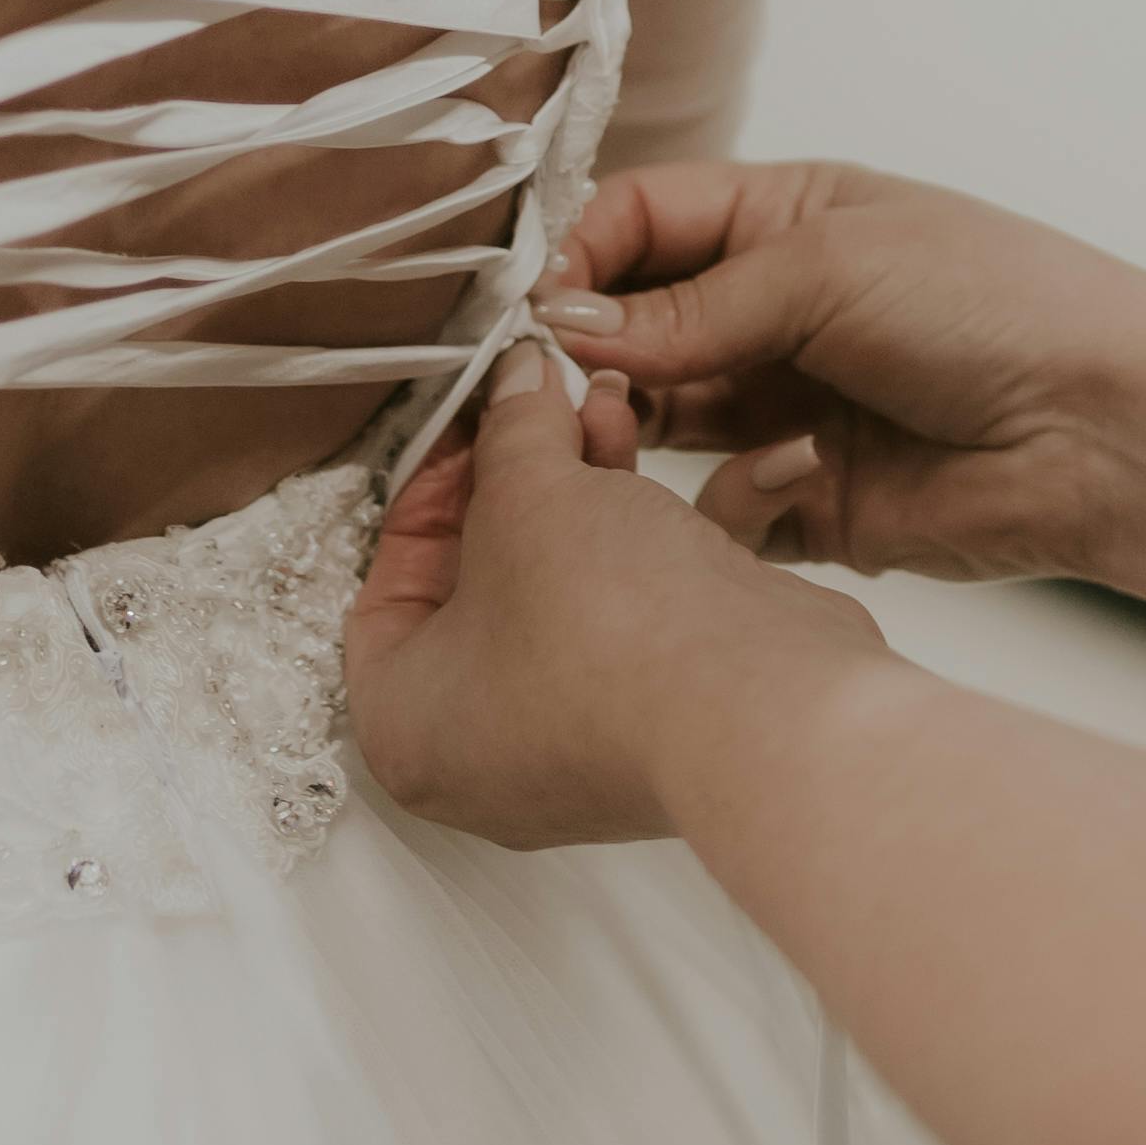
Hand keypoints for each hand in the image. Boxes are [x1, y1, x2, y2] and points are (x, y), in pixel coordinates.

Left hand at [347, 342, 875, 845]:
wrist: (761, 706)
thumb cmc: (608, 629)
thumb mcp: (527, 493)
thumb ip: (511, 429)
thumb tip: (515, 385)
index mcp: (404, 728)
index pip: (384, 590)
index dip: (424, 488)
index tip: (466, 425)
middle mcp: (481, 759)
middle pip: (476, 586)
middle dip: (515, 477)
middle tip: (533, 405)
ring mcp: (575, 751)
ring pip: (556, 595)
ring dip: (578, 493)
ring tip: (601, 407)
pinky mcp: (657, 728)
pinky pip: (621, 622)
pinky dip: (628, 544)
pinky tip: (642, 462)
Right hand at [535, 158, 1136, 581]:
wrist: (1104, 431)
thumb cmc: (994, 308)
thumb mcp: (825, 271)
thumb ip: (688, 306)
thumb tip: (564, 323)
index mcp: (789, 220)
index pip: (642, 219)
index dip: (583, 255)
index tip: (542, 304)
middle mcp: (780, 312)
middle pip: (638, 323)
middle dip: (596, 350)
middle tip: (573, 382)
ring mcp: (791, 407)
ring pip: (662, 418)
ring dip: (634, 427)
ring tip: (628, 432)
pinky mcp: (810, 501)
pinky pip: (720, 508)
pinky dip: (725, 503)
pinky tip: (778, 480)